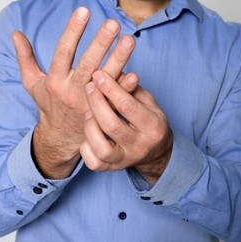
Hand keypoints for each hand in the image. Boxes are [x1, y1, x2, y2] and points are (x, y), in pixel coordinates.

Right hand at [12, 7, 136, 178]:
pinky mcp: (102, 112)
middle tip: (113, 24)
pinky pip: (114, 99)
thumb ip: (25, 58)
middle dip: (100, 43)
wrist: (62, 136)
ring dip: (118, 59)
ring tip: (129, 40)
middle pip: (87, 64)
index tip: (83, 11)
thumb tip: (15, 34)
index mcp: (55, 80)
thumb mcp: (32, 84)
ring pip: (104, 79)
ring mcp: (89, 102)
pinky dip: (124, 88)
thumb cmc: (49, 105)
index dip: (73, 31)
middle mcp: (72, 90)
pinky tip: (134, 74)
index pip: (64, 51)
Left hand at [81, 70, 172, 184]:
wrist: (155, 152)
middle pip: (111, 126)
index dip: (110, 88)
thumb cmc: (149, 121)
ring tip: (88, 112)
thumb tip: (116, 72)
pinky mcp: (112, 169)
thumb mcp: (148, 103)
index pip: (127, 106)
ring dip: (90, 126)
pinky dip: (86, 147)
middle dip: (96, 102)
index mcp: (153, 127)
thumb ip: (132, 89)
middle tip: (88, 86)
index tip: (98, 74)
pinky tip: (88, 133)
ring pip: (101, 148)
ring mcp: (125, 160)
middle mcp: (140, 147)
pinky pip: (93, 162)